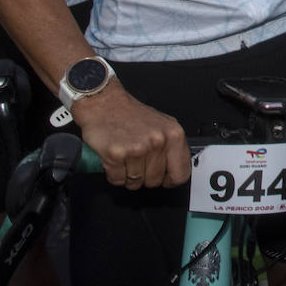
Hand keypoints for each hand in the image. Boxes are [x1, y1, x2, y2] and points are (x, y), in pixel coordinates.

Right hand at [74, 83, 190, 189]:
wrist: (104, 103)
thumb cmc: (130, 114)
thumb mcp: (162, 124)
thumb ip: (172, 147)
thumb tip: (177, 168)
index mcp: (173, 134)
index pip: (181, 173)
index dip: (171, 179)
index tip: (165, 179)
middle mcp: (157, 141)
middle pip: (155, 181)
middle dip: (145, 177)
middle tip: (138, 163)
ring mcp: (136, 149)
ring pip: (135, 182)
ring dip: (128, 175)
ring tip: (126, 158)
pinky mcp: (116, 155)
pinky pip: (117, 180)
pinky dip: (114, 175)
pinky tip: (116, 159)